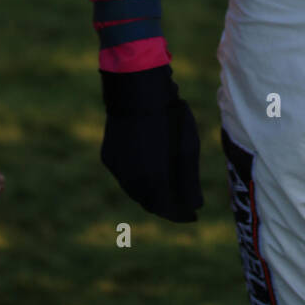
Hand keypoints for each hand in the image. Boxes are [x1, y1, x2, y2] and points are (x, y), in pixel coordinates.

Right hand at [100, 65, 202, 221]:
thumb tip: (196, 206)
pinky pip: (124, 175)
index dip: (181, 214)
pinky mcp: (108, 157)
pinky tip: (149, 170)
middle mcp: (131, 179)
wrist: (136, 89)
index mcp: (153, 178)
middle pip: (150, 202)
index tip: (193, 215)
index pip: (167, 207)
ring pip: (135, 190)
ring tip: (168, 189)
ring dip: (151, 193)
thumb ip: (190, 180)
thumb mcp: (188, 146)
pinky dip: (138, 178)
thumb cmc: (169, 115)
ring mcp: (117, 169)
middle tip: (182, 204)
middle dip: (166, 205)